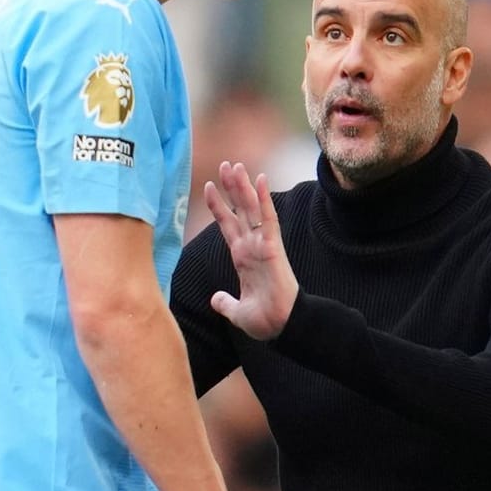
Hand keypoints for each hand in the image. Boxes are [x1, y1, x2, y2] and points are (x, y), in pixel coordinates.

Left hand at [205, 161, 297, 340]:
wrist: (281, 326)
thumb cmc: (265, 319)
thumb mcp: (237, 311)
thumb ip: (226, 303)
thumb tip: (216, 299)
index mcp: (242, 257)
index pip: (228, 225)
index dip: (218, 206)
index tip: (209, 186)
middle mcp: (252, 246)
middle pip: (240, 210)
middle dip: (232, 187)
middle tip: (225, 164)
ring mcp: (262, 244)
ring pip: (251, 209)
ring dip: (243, 186)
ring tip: (234, 165)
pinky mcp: (273, 246)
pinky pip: (268, 218)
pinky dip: (265, 198)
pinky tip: (261, 178)